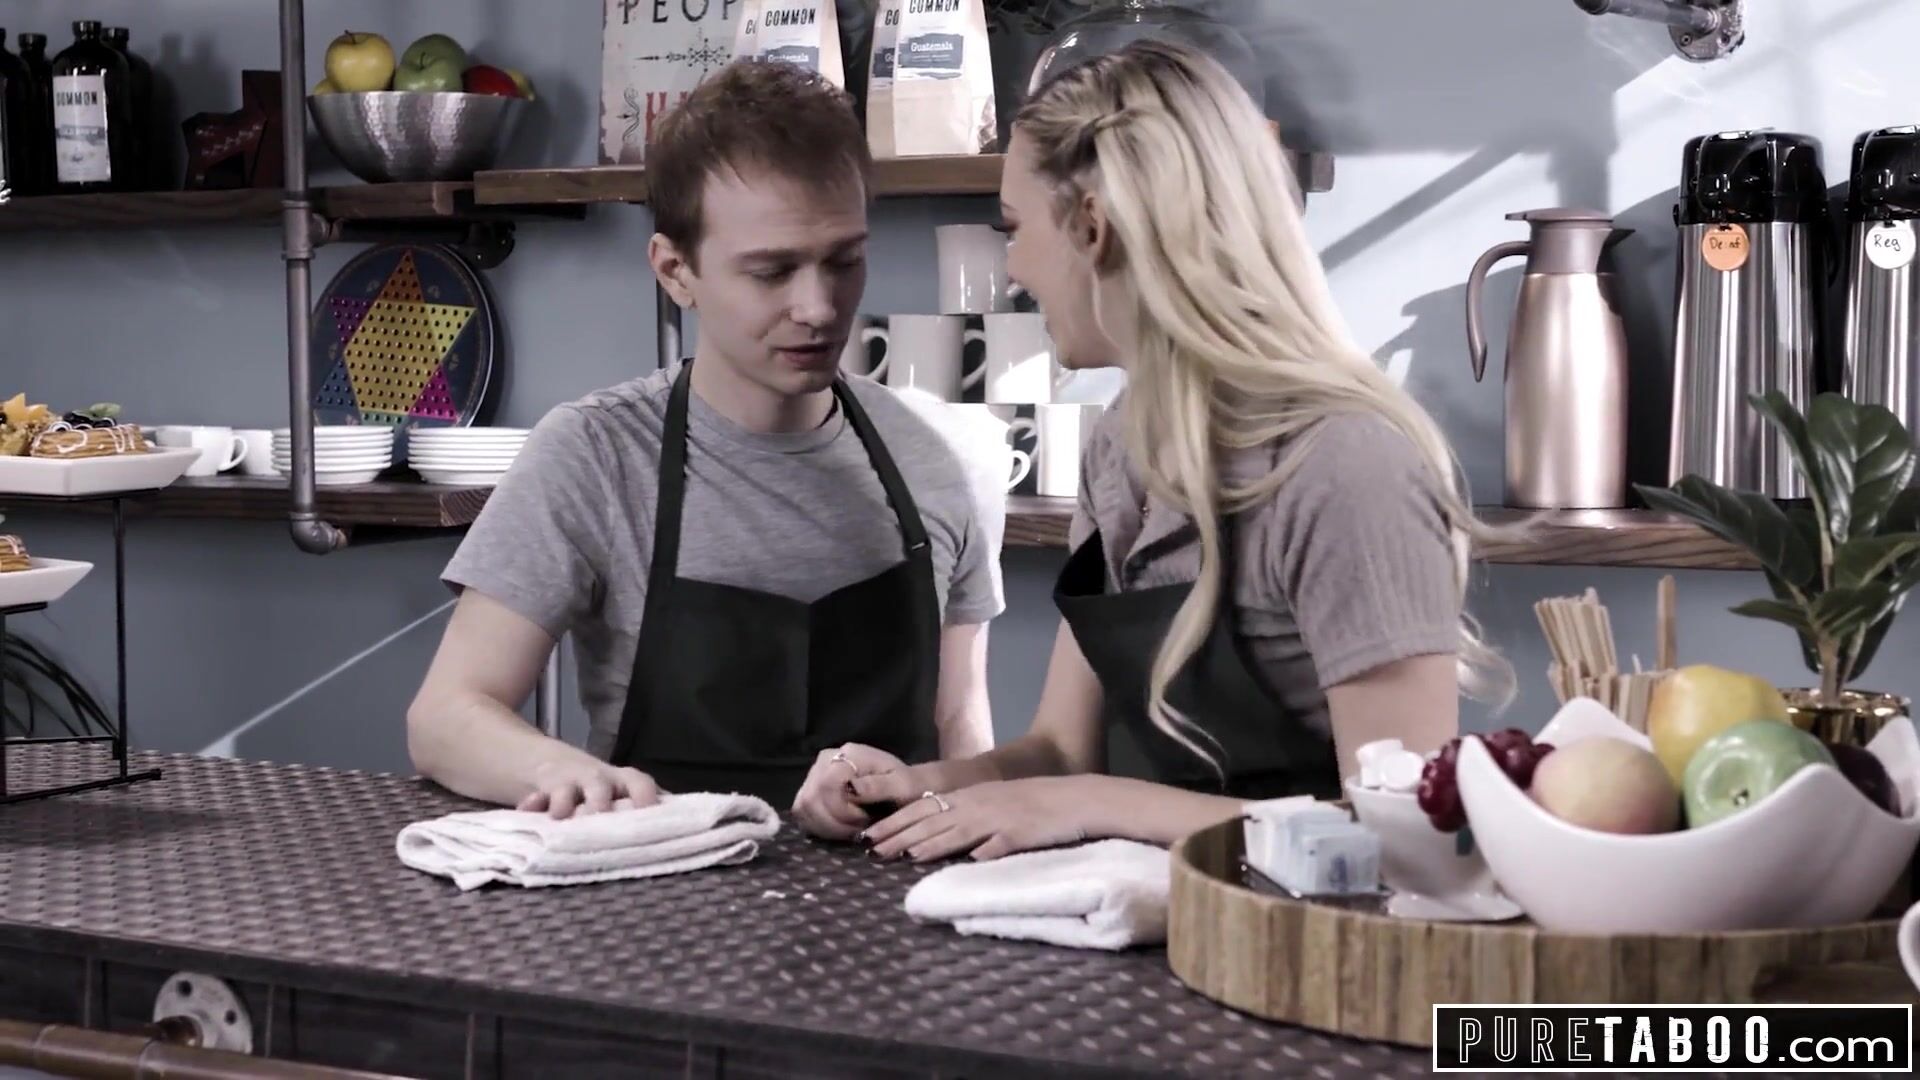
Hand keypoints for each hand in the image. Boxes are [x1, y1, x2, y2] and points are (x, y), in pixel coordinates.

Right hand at [517, 759, 661, 817]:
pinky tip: (526, 811)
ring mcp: (571, 783)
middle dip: (599, 799)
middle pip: (600, 784)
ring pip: (568, 789)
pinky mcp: (545, 788)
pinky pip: (537, 796)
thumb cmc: (604, 792)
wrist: (559, 767)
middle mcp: (599, 781)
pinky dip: (531, 803)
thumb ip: (641, 812)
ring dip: (565, 800)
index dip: (644, 796)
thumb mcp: (623, 797)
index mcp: (625, 783)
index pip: (640, 783)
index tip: (649, 812)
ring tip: (560, 815)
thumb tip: (680, 836)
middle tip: (599, 815)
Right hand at [791, 743, 907, 840]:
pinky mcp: (810, 790)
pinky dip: (818, 827)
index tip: (865, 821)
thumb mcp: (902, 786)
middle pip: (811, 798)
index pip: (827, 785)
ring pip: (803, 807)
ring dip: (826, 827)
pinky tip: (839, 830)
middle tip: (859, 831)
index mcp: (849, 754)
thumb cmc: (907, 787)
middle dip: (834, 823)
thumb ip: (878, 786)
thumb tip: (850, 788)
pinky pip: (802, 813)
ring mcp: (814, 774)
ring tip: (851, 830)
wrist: (905, 787)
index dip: (842, 811)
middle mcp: (825, 760)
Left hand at [861, 776, 1095, 862]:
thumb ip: (968, 821)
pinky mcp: (1019, 833)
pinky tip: (964, 860)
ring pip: (956, 830)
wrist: (1077, 800)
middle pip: (932, 819)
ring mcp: (998, 819)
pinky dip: (977, 849)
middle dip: (900, 835)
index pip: (924, 808)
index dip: (895, 822)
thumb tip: (940, 839)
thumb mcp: (996, 807)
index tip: (869, 835)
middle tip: (871, 849)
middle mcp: (978, 805)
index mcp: (971, 797)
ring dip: (928, 843)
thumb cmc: (1036, 805)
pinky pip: (995, 843)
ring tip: (902, 856)